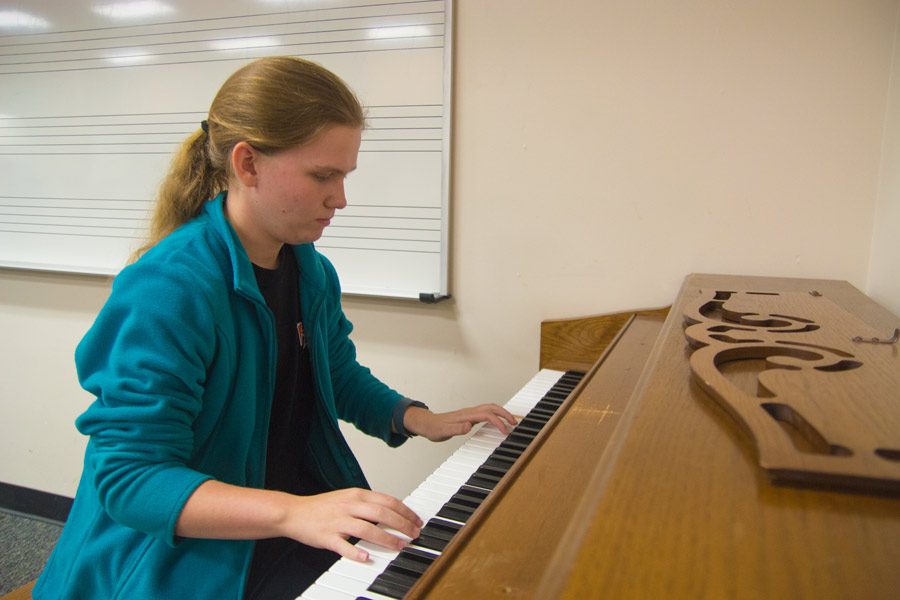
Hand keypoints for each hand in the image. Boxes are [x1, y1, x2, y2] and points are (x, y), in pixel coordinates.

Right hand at [282, 488, 422, 561]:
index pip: (387, 501)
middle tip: (414, 534)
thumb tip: (392, 511)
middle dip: (402, 524)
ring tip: (399, 546)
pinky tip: (368, 558)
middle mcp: (349, 506)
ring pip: (367, 528)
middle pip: (381, 513)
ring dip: (386, 538)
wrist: (294, 512)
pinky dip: (356, 552)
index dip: (405, 511)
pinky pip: (344, 546)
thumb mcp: (348, 498)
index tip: (416, 520)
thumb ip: (368, 504)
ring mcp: (338, 521)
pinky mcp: (327, 537)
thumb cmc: (322, 507)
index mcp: (356, 495)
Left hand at [403, 403, 517, 441]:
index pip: (487, 415)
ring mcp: (470, 413)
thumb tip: (469, 426)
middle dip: (505, 414)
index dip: (498, 422)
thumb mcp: (443, 432)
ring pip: (490, 408)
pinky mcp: (469, 416)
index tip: (505, 431)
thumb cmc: (434, 428)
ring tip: (510, 422)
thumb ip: (456, 429)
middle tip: (514, 423)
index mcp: (466, 415)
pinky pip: (486, 413)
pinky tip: (497, 423)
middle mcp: (469, 412)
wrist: (427, 424)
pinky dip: (496, 415)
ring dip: (502, 413)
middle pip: (492, 407)